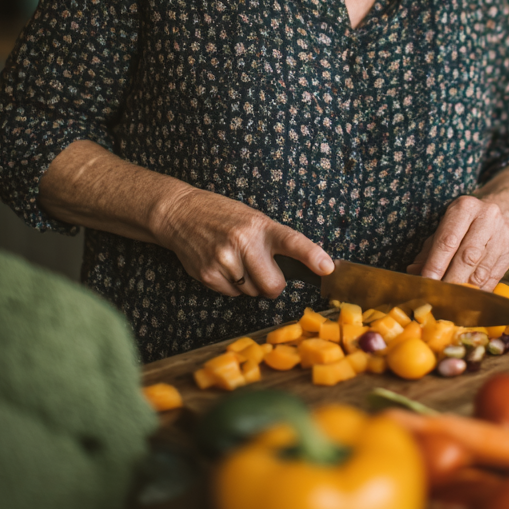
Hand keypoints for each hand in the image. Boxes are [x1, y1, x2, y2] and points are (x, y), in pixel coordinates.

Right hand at [153, 187, 332, 298]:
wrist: (181, 213)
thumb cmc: (223, 216)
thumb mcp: (253, 219)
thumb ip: (274, 241)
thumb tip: (301, 268)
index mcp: (261, 226)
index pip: (292, 241)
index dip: (312, 256)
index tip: (328, 268)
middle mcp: (244, 241)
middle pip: (273, 286)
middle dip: (273, 286)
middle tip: (265, 272)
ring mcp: (224, 259)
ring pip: (252, 293)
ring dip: (250, 285)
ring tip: (236, 261)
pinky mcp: (208, 274)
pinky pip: (233, 295)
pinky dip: (232, 287)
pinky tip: (223, 266)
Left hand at [405, 194, 508, 289]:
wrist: (501, 212)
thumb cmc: (465, 223)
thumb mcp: (445, 227)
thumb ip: (429, 249)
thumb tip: (414, 271)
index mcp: (465, 208)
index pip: (448, 241)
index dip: (436, 264)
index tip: (427, 282)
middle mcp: (486, 218)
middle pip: (467, 257)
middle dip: (450, 280)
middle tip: (438, 296)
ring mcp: (502, 235)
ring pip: (481, 270)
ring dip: (465, 289)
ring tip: (451, 300)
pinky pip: (494, 278)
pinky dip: (479, 291)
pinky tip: (468, 298)